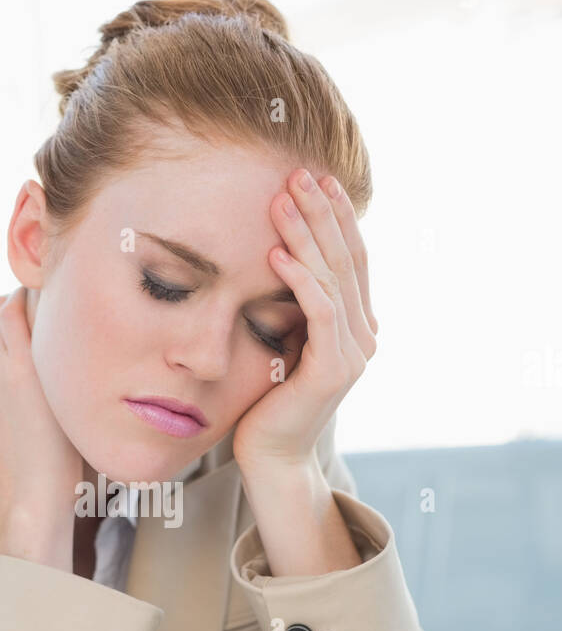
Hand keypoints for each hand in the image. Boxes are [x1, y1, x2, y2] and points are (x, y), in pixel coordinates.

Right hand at [0, 287, 83, 508]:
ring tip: (56, 307)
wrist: (29, 496)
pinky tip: (58, 305)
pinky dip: (34, 301)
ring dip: (26, 301)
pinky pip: (17, 312)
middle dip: (14, 306)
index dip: (1, 322)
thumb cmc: (9, 478)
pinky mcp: (20, 369)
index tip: (29, 325)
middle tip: (47, 311)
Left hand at [232, 168, 377, 473]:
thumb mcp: (283, 343)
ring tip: (282, 199)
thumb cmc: (267, 402)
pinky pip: (320, 311)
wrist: (271, 458)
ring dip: (306, 234)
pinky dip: (300, 278)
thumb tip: (279, 261)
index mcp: (356, 326)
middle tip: (298, 172)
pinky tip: (275, 252)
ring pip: (332, 278)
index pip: (350, 259)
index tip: (314, 180)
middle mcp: (363, 335)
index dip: (336, 217)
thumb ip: (293, 309)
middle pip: (345, 259)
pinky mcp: (333, 369)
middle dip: (322, 213)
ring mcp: (353, 353)